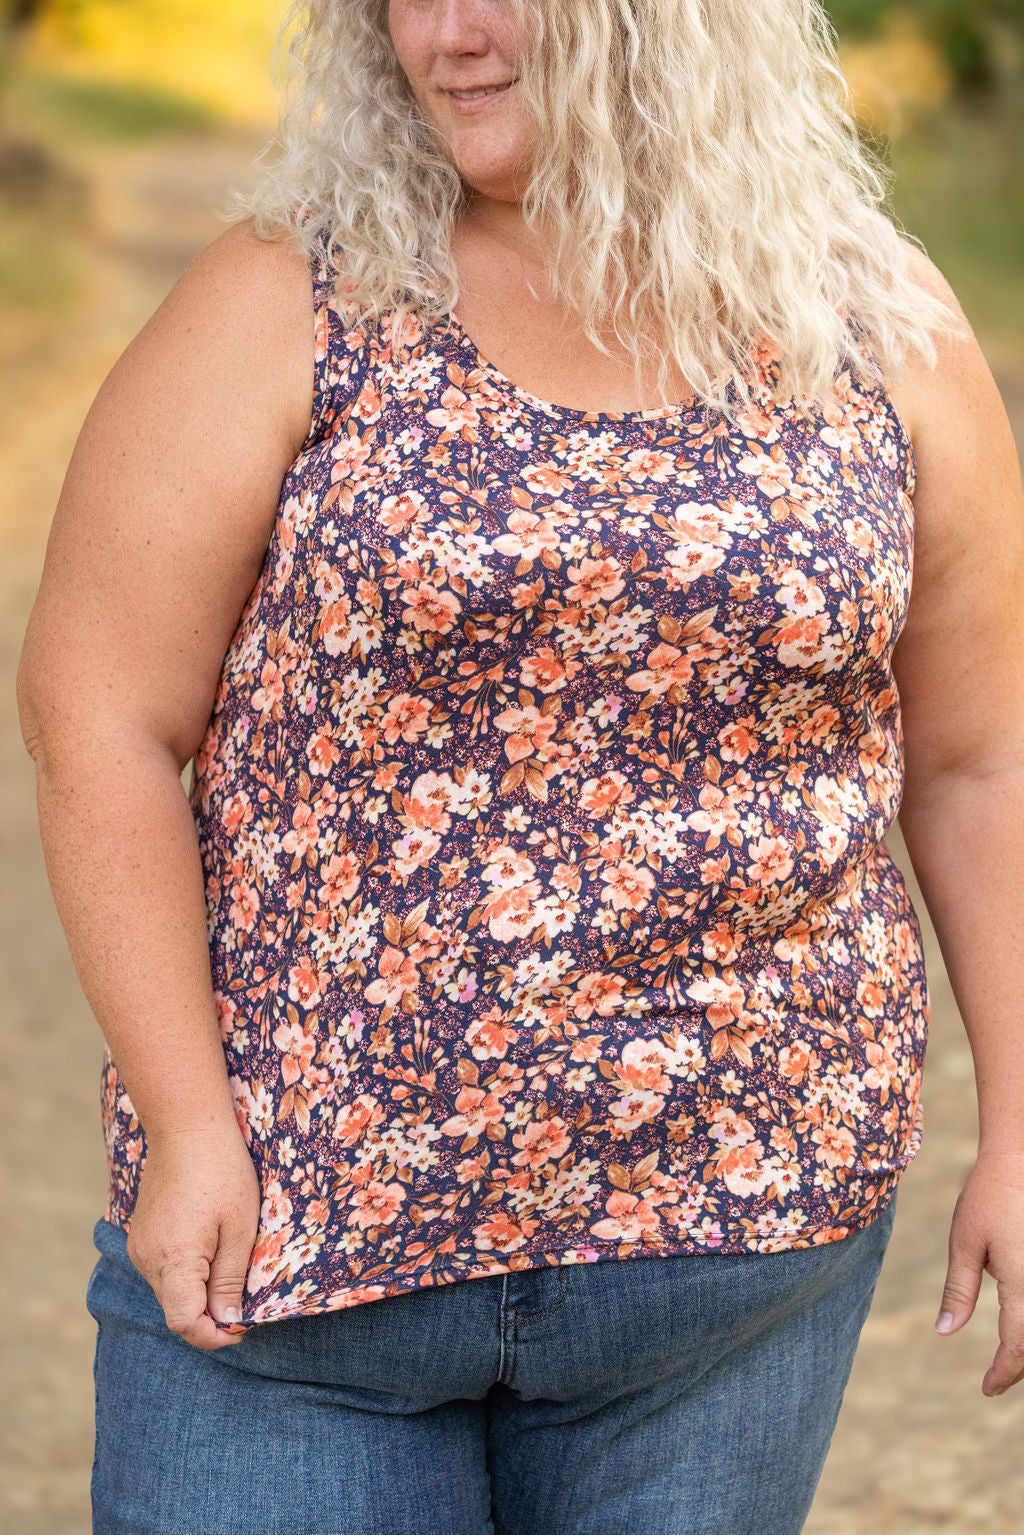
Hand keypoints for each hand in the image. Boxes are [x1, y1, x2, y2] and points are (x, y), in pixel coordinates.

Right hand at [125, 1118, 261, 1351]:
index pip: (185, 1323)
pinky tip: (209, 1251)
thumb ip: (231, 1279)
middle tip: (243, 1303)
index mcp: (174, 1260)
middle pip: (176, 1311)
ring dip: (198, 1294)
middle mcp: (148, 1259)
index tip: (242, 1328)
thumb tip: (228, 1322)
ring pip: (169, 1292)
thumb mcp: (240, 1227)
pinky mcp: (140, 1235)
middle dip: (209, 1317)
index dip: (214, 1336)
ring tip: (229, 1269)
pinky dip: (186, 1274)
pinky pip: (163, 1270)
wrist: (186, 1126)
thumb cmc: (222, 1171)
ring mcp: (139, 1246)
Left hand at [935, 1150, 1023, 1395]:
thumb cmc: (987, 1198)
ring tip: (1011, 1360)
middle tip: (996, 1380)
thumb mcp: (964, 1244)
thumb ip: (958, 1291)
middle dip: (1019, 1365)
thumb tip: (944, 1332)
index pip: (1017, 1347)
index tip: (987, 1390)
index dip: (1003, 1374)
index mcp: (1023, 1286)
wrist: (1017, 1159)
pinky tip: (1020, 1326)